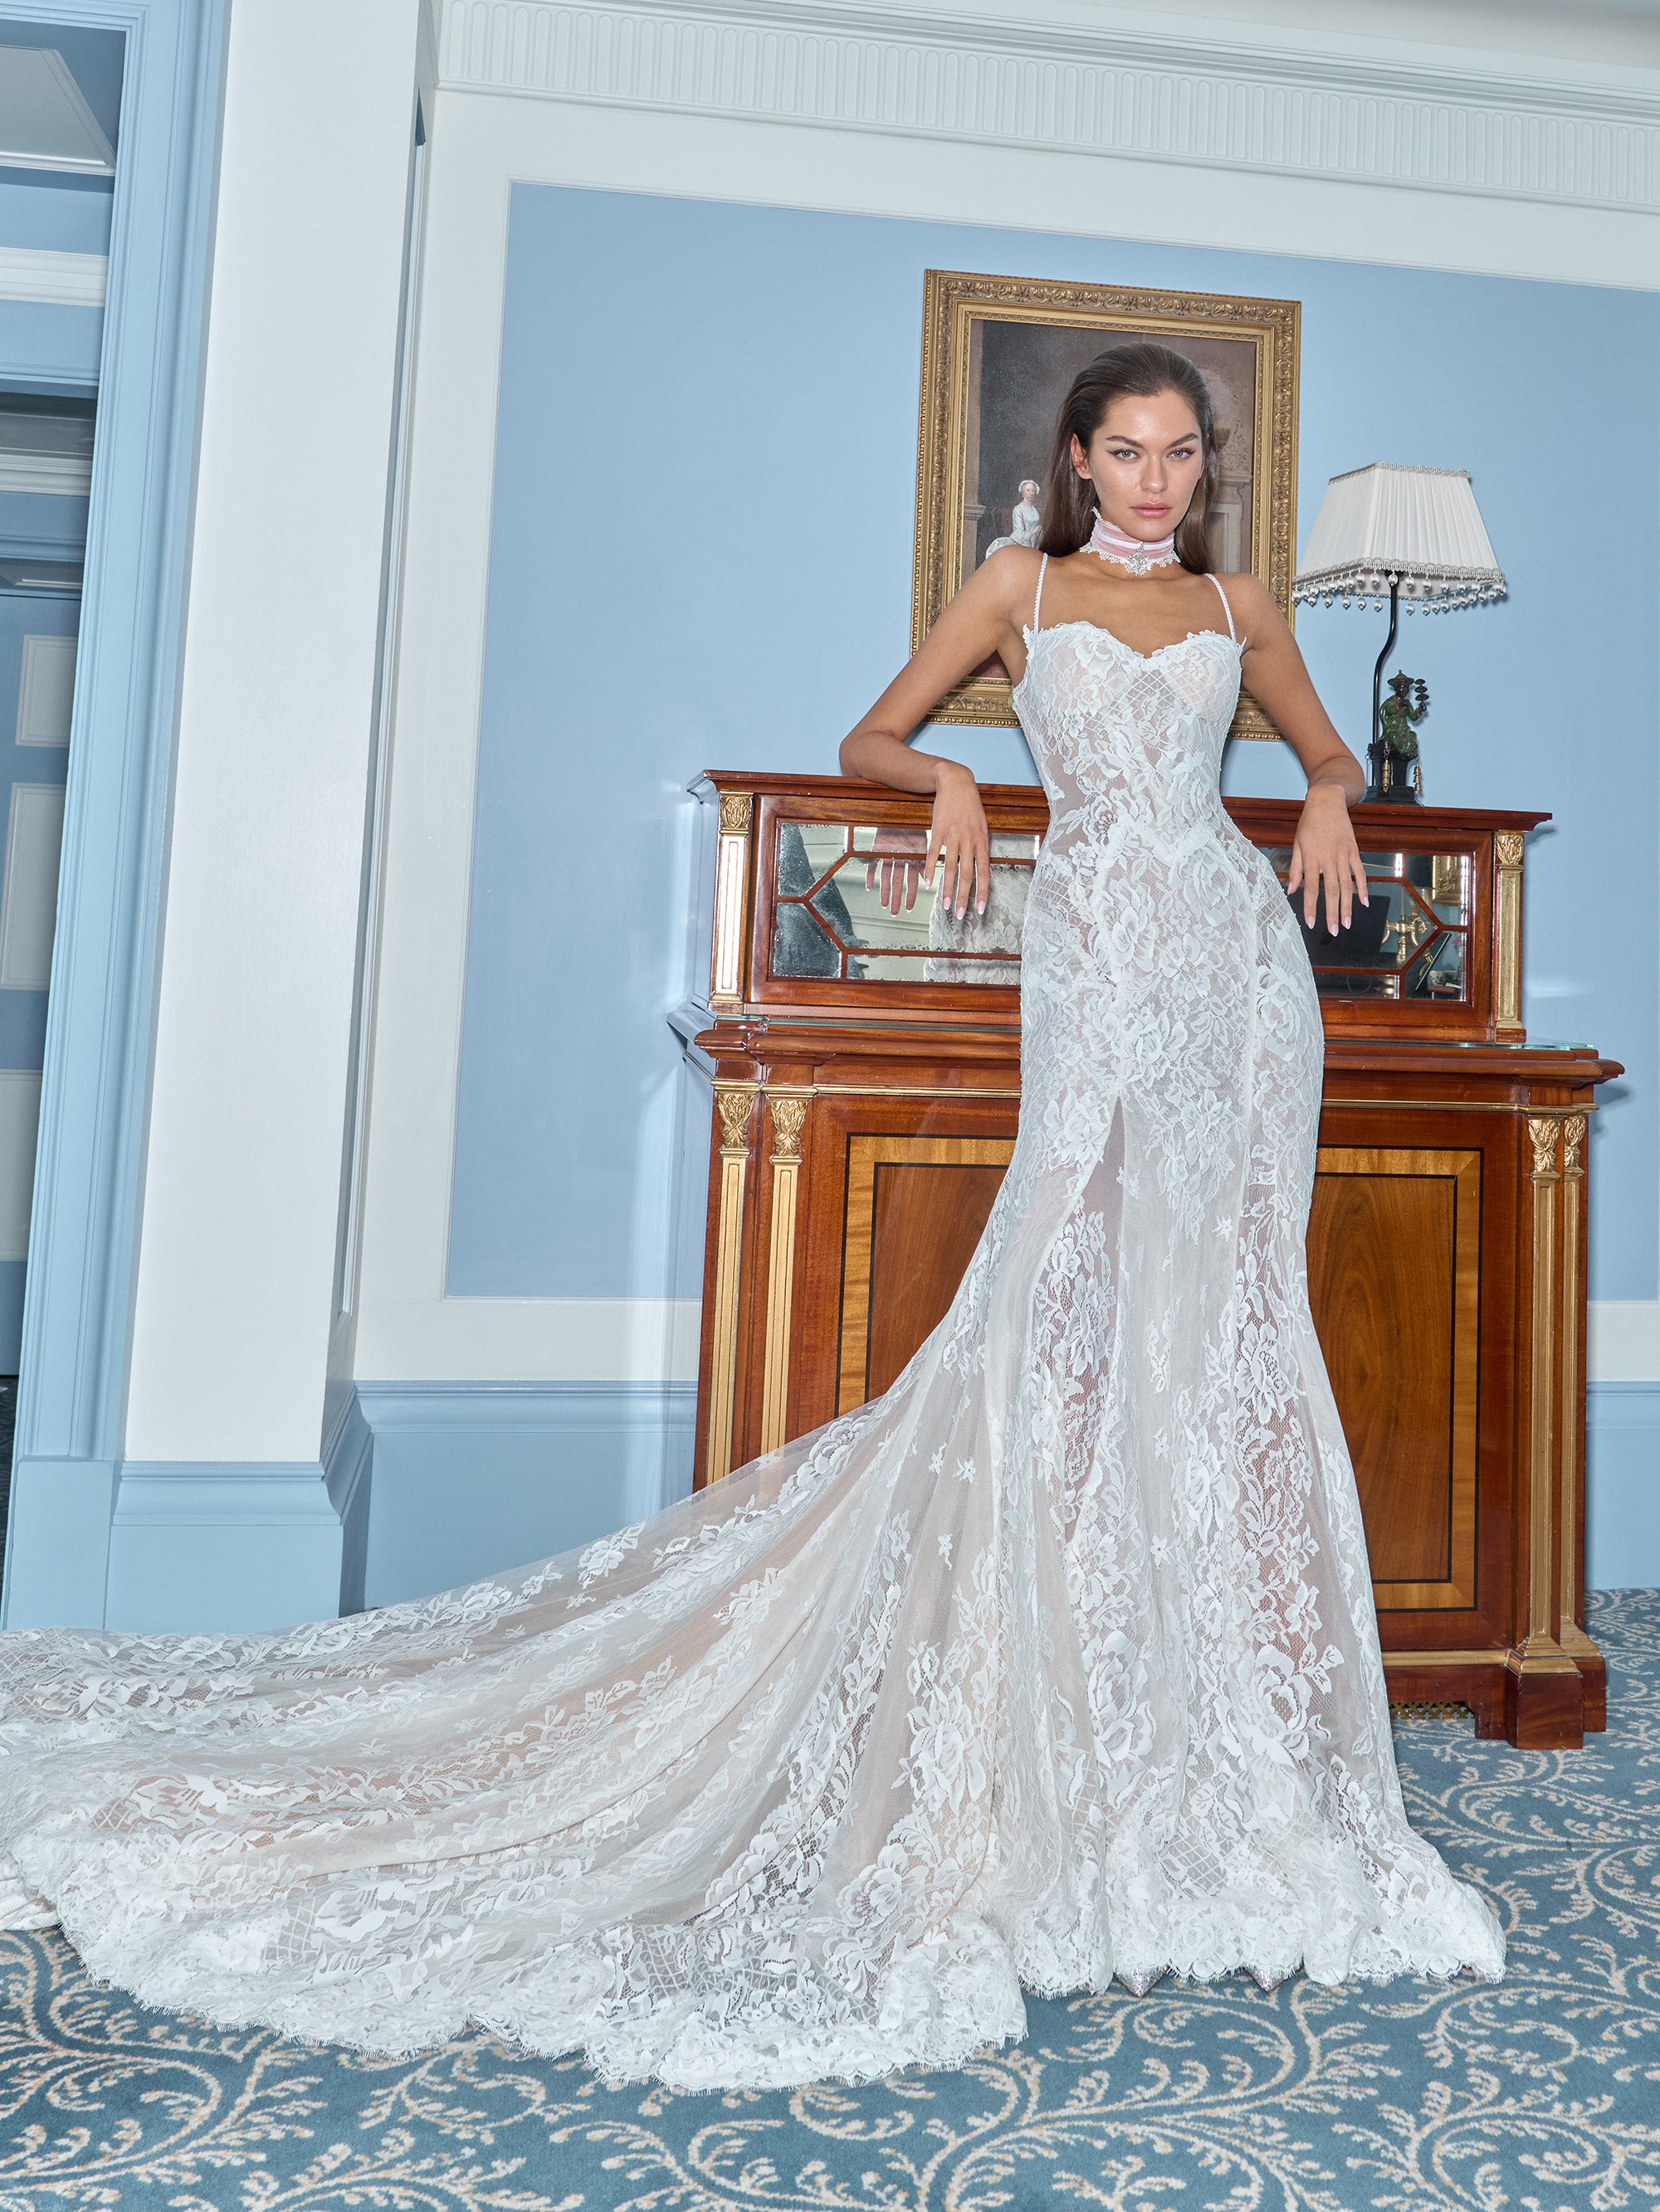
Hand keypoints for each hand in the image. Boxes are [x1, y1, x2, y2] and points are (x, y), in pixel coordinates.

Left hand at [862, 826, 929, 913]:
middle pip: (897, 882)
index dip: (911, 895)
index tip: (910, 907)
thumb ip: (924, 861)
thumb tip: (929, 878)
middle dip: (896, 898)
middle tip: (895, 912)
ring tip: (885, 904)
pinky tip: (868, 886)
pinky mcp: (877, 849)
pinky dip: (869, 875)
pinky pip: (872, 865)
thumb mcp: (922, 844)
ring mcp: (888, 855)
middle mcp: (899, 859)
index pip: (911, 881)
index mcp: (911, 858)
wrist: (901, 813)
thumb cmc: (913, 826)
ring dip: (885, 891)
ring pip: (886, 877)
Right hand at [925, 763, 989, 918]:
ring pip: (950, 868)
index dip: (983, 892)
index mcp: (982, 841)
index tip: (981, 909)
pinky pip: (933, 854)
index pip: (984, 872)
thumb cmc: (970, 806)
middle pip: (966, 875)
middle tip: (959, 915)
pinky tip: (927, 882)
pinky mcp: (938, 830)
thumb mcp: (982, 826)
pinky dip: (929, 869)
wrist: (956, 782)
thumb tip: (981, 868)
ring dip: (947, 889)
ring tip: (945, 905)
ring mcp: (953, 836)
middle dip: (964, 897)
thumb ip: (980, 847)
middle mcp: (969, 841)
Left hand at [1287, 783, 1367, 933]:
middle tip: (1333, 932)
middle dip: (1332, 913)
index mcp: (1312, 859)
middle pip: (1331, 891)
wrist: (1327, 801)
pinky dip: (1363, 888)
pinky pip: (1359, 872)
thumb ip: (1296, 869)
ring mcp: (1343, 855)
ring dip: (1347, 906)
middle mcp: (1328, 859)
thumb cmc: (1308, 823)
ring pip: (1347, 886)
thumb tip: (1291, 890)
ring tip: (1346, 924)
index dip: (1310, 907)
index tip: (1311, 923)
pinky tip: (1364, 902)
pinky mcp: (1353, 851)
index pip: (1310, 888)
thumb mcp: (1296, 843)